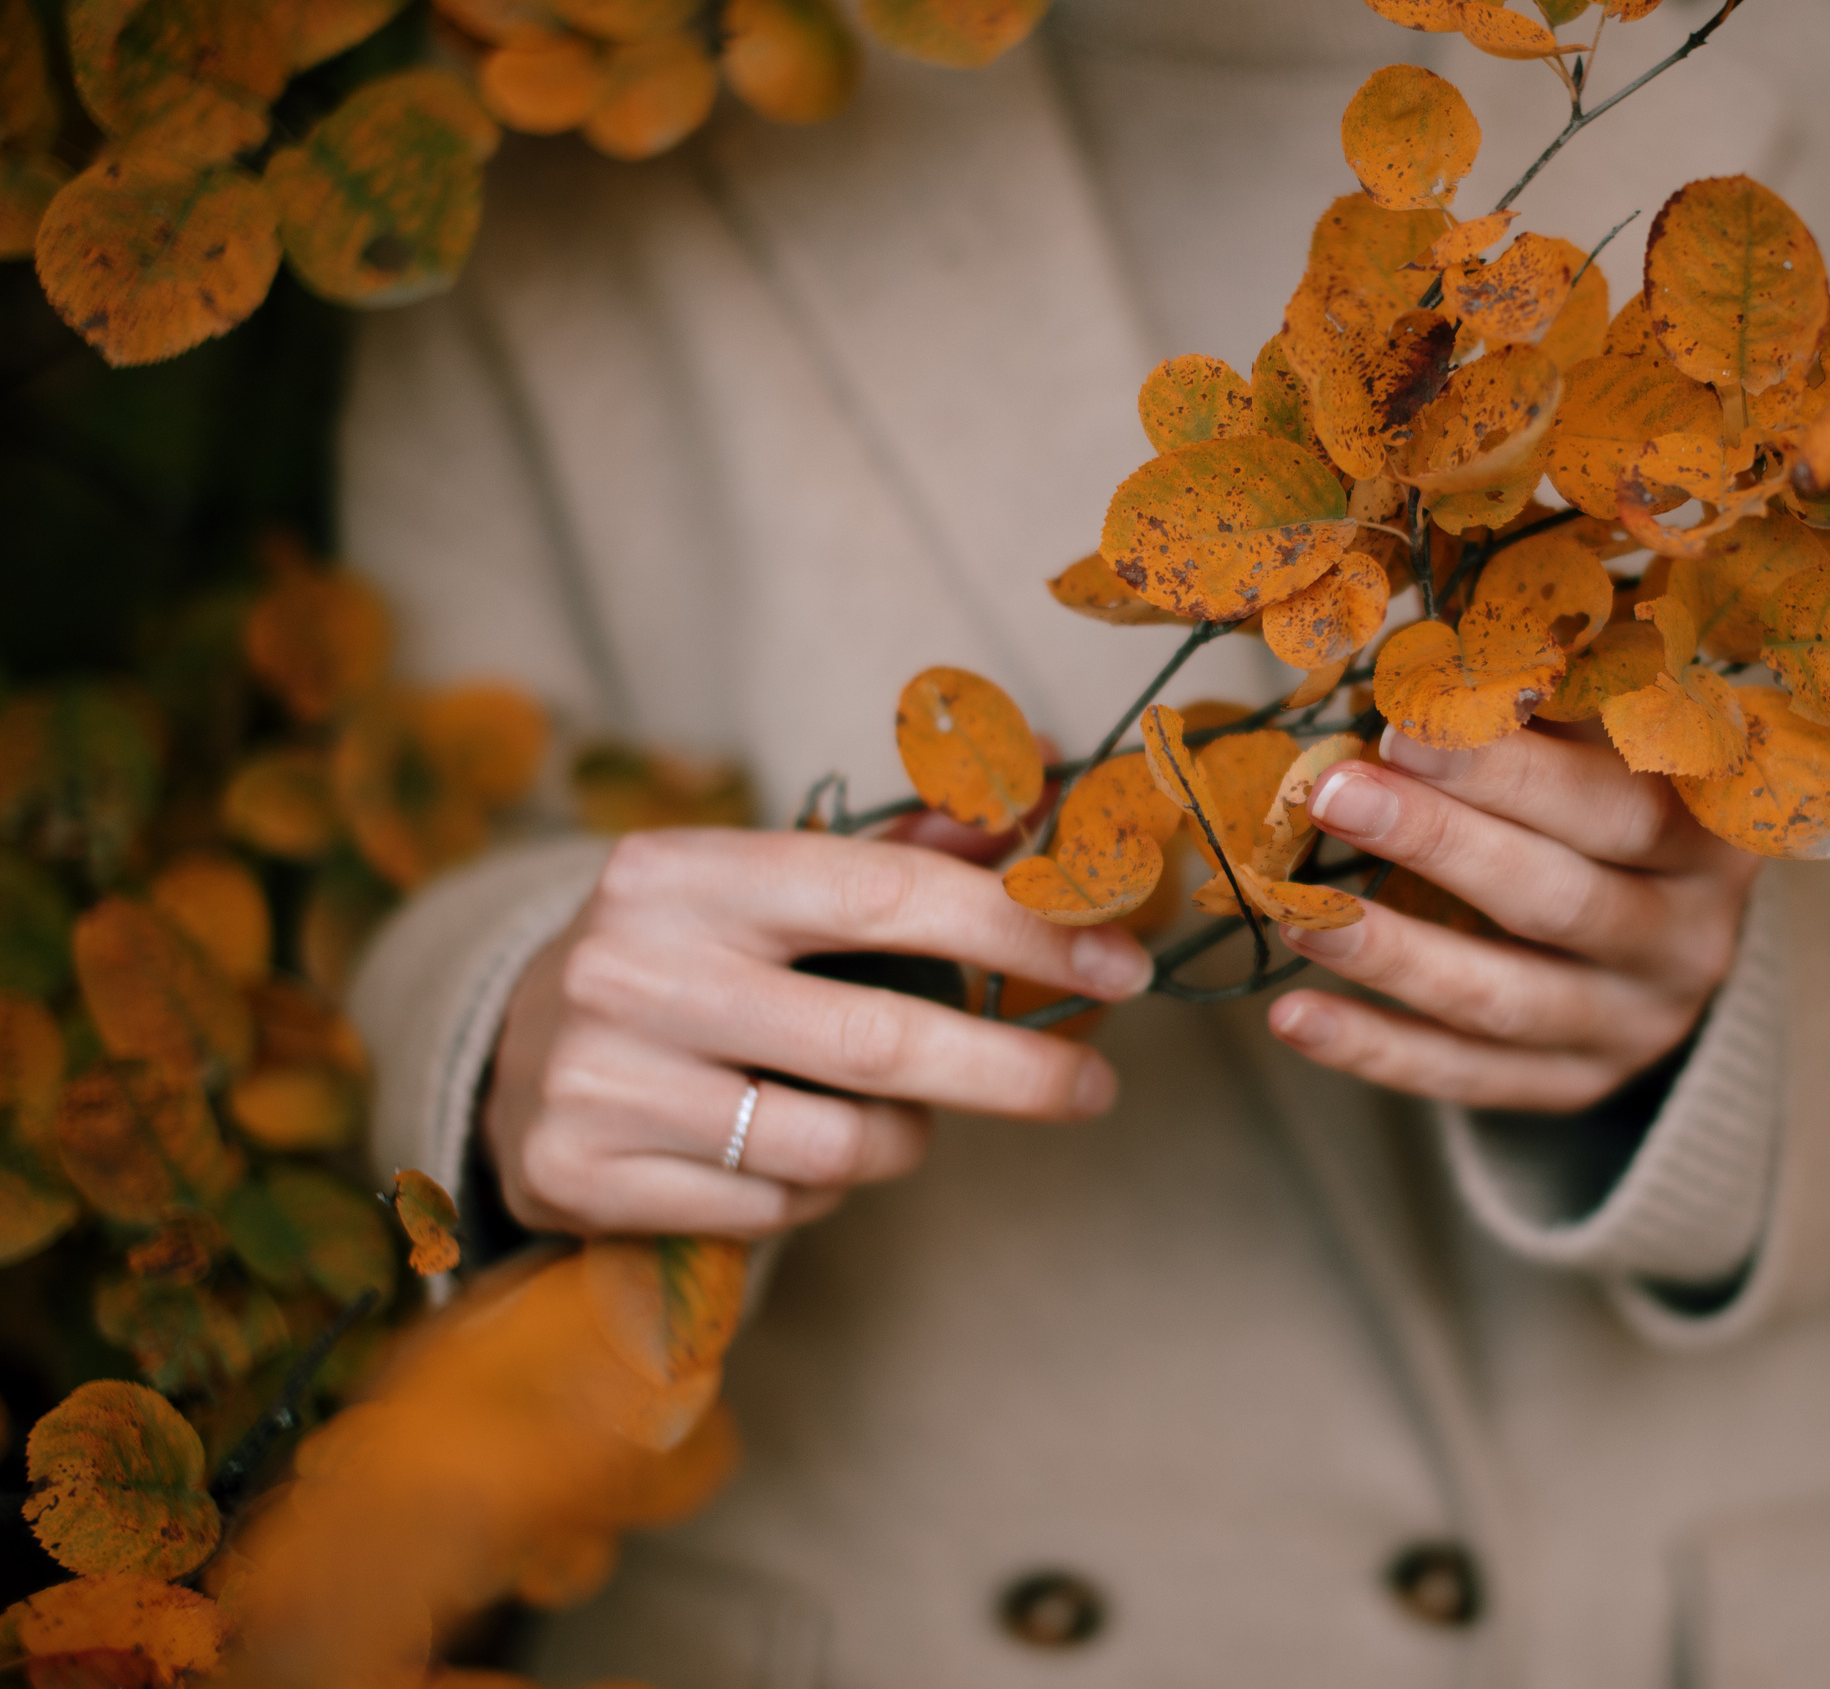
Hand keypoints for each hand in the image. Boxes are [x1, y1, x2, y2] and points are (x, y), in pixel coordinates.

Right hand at [485, 828, 1154, 1237]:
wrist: (511, 1047)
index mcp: (691, 870)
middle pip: (878, 1041)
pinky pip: (772, 1211)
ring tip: (894, 1117)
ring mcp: (600, 1076)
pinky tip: (791, 1155)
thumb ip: (904, 858)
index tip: (1117, 966)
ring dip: (902, 1141)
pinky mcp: (582, 1174)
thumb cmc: (689, 955)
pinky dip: (818, 1195)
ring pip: (836, 1145)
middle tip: (1092, 1089)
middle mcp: (635, 966)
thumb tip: (1048, 818)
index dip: (1016, 931)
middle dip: (1010, 1071)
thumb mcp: (768, 886)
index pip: (886, 893)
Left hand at [1266, 725, 1759, 1110]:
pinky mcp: (1577, 1084)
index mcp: (1710, 830)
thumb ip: (1542, 696)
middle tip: (1332, 795)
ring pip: (1505, 1000)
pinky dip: (1374, 1049)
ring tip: (1299, 914)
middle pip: (1557, 898)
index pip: (1615, 801)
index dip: (1507, 770)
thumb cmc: (1613, 784)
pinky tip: (1290, 1015)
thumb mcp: (1607, 729)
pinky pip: (1464, 1075)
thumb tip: (1434, 664)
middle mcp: (1689, 937)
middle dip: (1437, 843)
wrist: (1667, 916)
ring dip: (1394, 955)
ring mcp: (1635, 1023)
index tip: (1404, 724)